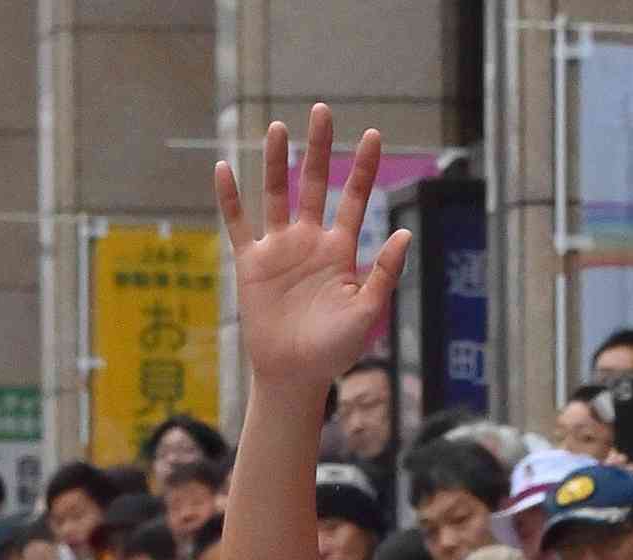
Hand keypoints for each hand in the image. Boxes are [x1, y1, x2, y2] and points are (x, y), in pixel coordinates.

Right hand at [214, 105, 410, 390]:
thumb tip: (407, 233)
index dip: (363, 168)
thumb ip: (384, 272)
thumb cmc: (336, 350)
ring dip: (277, 162)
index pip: (354, 200)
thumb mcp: (367, 311)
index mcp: (341, 251)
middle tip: (322, 111)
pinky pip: (238, 224)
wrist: (295, 375)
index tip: (372, 135)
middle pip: (314, 184)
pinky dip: (230, 198)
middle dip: (319, 149)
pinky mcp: (251, 263)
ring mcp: (278, 250)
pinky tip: (226, 168)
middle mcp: (309, 242)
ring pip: (276, 195)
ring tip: (278, 127)